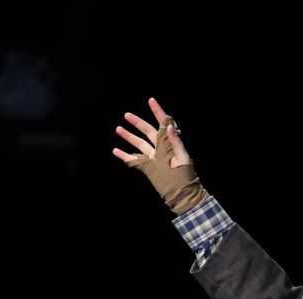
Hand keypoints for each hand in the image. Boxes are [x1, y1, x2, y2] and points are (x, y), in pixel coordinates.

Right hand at [113, 98, 207, 214]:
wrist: (183, 194)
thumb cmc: (186, 176)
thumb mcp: (183, 159)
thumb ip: (176, 143)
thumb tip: (170, 127)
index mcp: (170, 144)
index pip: (163, 124)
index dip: (158, 112)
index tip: (151, 100)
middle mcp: (161, 149)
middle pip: (147, 132)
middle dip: (137, 123)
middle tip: (126, 114)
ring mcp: (154, 158)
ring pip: (139, 144)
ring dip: (129, 136)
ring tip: (118, 128)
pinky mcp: (148, 168)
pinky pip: (134, 160)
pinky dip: (125, 156)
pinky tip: (116, 151)